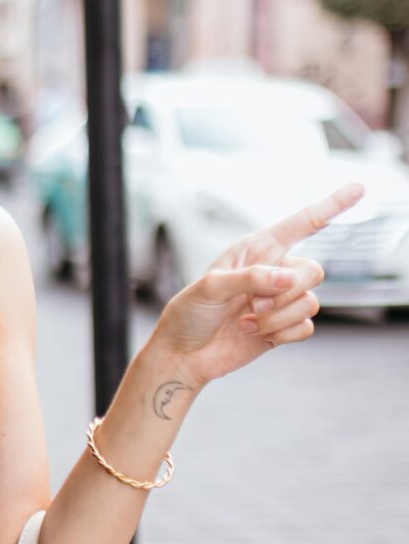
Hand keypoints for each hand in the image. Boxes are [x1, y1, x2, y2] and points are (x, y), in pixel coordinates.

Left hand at [152, 182, 362, 386]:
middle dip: (287, 292)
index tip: (359, 189)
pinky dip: (281, 334)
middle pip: (315, 270)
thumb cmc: (189, 314)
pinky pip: (307, 327)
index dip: (332, 205)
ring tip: (245, 322)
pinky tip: (253, 335)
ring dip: (277, 317)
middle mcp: (274, 270)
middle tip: (252, 305)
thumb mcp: (210, 288)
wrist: (184, 354)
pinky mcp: (285, 327)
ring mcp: (281, 300)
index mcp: (256, 249)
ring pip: (310, 302)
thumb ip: (250, 278)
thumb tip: (289, 278)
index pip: (302, 223)